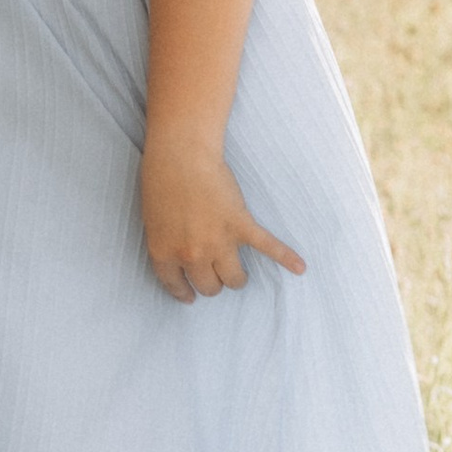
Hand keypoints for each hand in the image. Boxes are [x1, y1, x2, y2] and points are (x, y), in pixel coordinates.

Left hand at [140, 138, 303, 302]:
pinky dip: (285, 257)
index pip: (176, 285)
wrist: (180, 155)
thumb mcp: (152, 221)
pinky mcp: (241, 226)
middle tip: (215, 274)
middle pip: (210, 286)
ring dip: (236, 277)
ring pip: (235, 278)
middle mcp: (192, 254)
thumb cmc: (160, 182)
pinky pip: (267, 247)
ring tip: (238, 271)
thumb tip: (180, 258)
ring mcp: (219, 242)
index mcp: (165, 253)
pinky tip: (300, 267)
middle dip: (213, 283)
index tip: (190, 296)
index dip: (185, 292)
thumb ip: (166, 244)